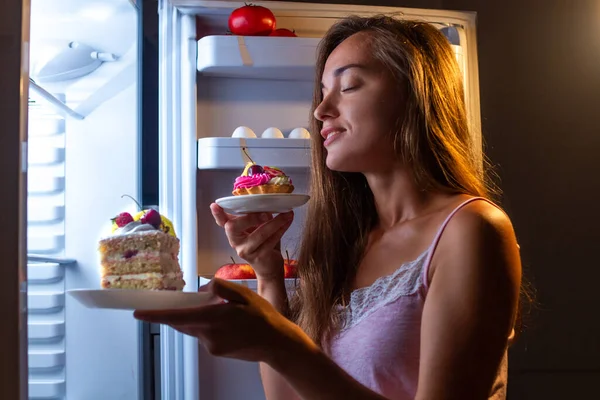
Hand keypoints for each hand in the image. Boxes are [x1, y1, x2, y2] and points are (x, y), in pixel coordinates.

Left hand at [133, 278, 313, 363]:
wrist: (277, 343)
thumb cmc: (263, 316)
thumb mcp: (244, 294)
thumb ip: (221, 288)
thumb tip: (205, 288)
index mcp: (212, 318)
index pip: (176, 316)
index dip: (155, 315)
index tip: (137, 313)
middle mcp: (207, 335)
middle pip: (181, 323)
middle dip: (175, 313)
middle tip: (173, 302)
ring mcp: (211, 346)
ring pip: (193, 328)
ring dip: (196, 318)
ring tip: (220, 310)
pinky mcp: (216, 352)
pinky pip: (203, 335)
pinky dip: (206, 325)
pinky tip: (226, 321)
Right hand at [210, 203, 293, 279]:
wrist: (268, 267)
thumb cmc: (262, 244)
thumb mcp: (255, 228)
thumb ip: (254, 217)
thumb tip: (264, 204)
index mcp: (233, 232)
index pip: (222, 222)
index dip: (217, 214)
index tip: (215, 205)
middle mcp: (235, 242)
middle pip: (233, 227)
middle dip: (249, 217)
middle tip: (266, 212)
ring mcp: (245, 251)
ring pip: (259, 234)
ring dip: (275, 222)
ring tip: (287, 214)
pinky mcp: (258, 257)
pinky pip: (271, 240)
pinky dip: (281, 229)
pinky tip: (288, 222)